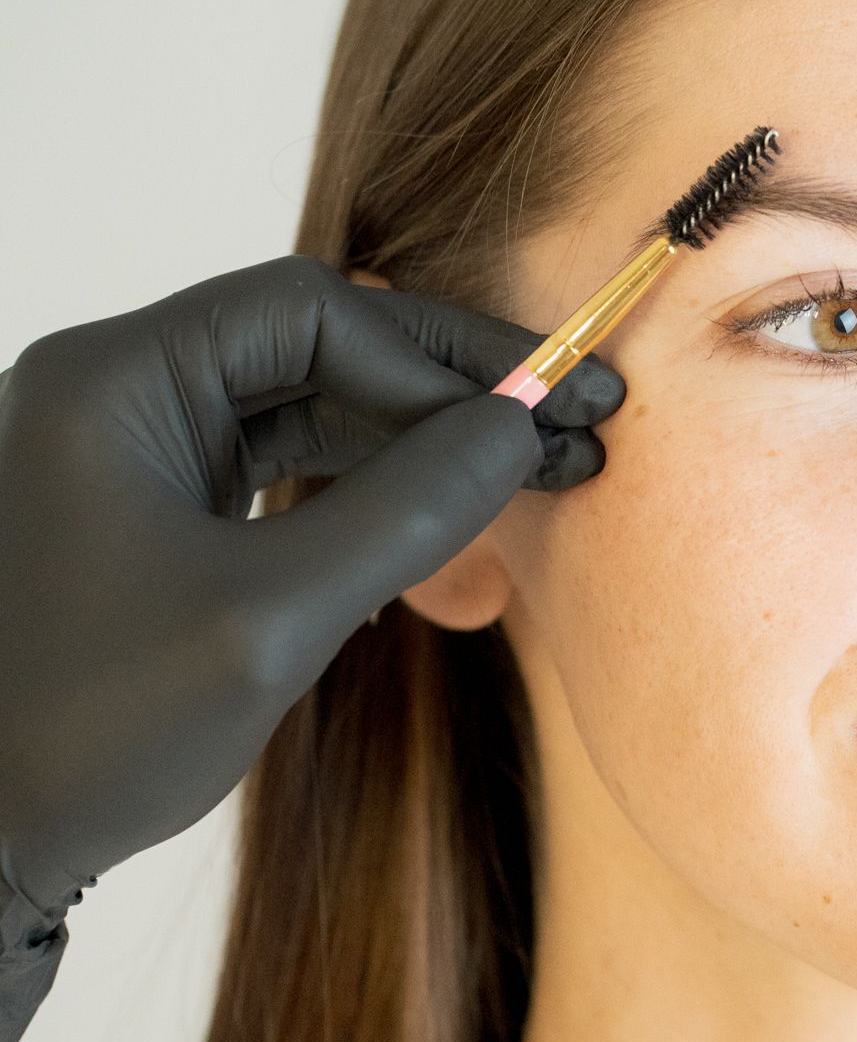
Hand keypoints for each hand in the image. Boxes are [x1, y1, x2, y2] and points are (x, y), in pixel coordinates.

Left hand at [0, 254, 624, 919]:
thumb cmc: (93, 731)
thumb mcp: (273, 618)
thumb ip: (405, 512)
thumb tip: (519, 428)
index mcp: (111, 379)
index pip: (309, 310)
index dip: (434, 361)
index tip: (531, 424)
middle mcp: (112, 392)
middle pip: (315, 342)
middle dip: (448, 385)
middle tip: (578, 412)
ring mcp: (126, 452)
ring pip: (304, 403)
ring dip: (420, 436)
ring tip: (540, 466)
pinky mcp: (146, 515)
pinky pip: (275, 466)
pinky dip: (365, 487)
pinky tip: (448, 517)